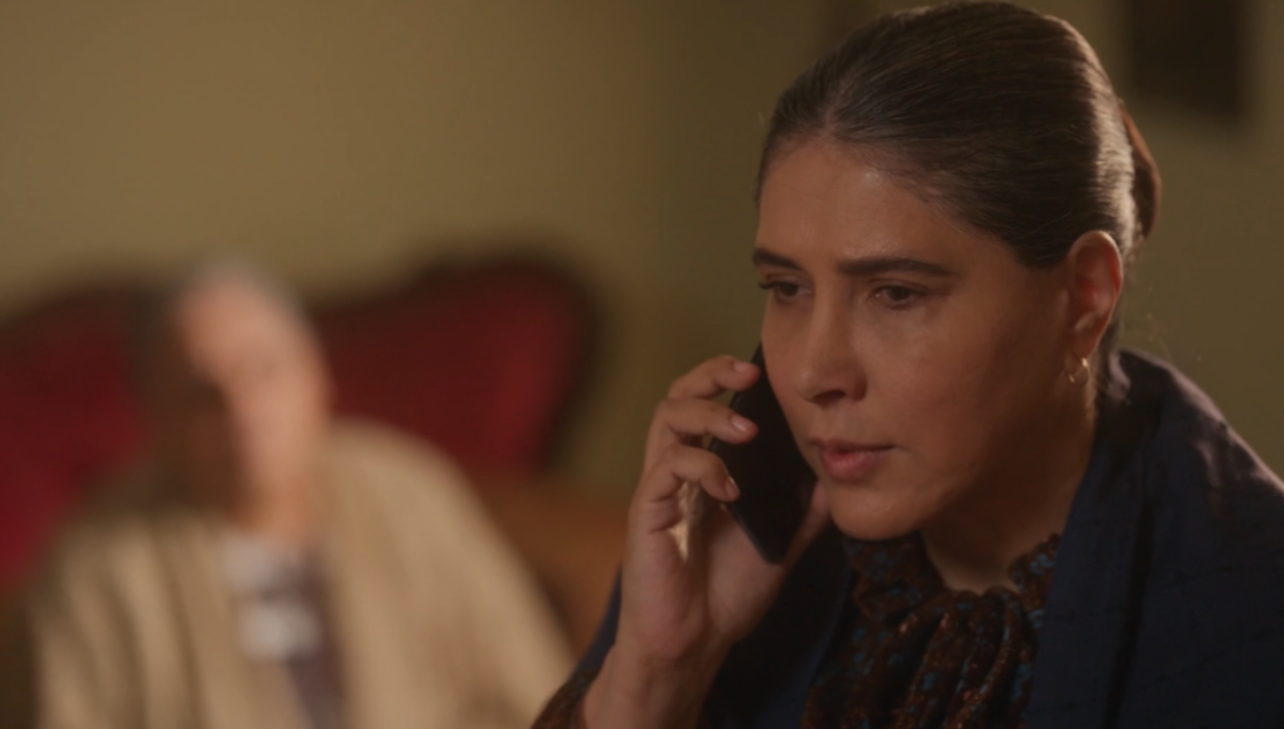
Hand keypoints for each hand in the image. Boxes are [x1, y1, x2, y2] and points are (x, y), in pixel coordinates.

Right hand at [582, 355, 829, 728]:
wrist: (694, 644)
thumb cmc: (727, 595)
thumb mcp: (780, 545)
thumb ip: (803, 512)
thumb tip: (835, 478)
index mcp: (703, 472)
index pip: (704, 405)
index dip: (724, 378)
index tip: (760, 372)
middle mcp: (676, 471)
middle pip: (677, 397)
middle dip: (709, 374)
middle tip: (748, 374)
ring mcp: (659, 489)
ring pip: (666, 420)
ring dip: (708, 413)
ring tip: (745, 430)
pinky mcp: (647, 512)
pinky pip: (666, 468)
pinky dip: (702, 466)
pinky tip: (730, 489)